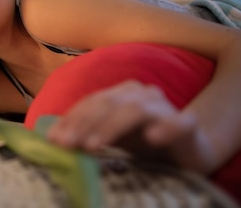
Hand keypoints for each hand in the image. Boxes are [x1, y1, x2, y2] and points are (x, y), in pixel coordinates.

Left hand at [46, 80, 217, 173]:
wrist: (190, 150)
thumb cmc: (144, 142)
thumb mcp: (111, 137)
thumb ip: (86, 133)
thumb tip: (53, 137)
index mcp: (121, 93)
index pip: (91, 102)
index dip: (71, 119)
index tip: (54, 138)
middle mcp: (141, 94)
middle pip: (108, 104)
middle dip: (83, 124)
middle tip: (67, 145)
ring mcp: (164, 107)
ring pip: (134, 110)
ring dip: (111, 127)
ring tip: (92, 146)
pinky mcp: (187, 125)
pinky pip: (178, 123)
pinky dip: (164, 129)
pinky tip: (152, 138)